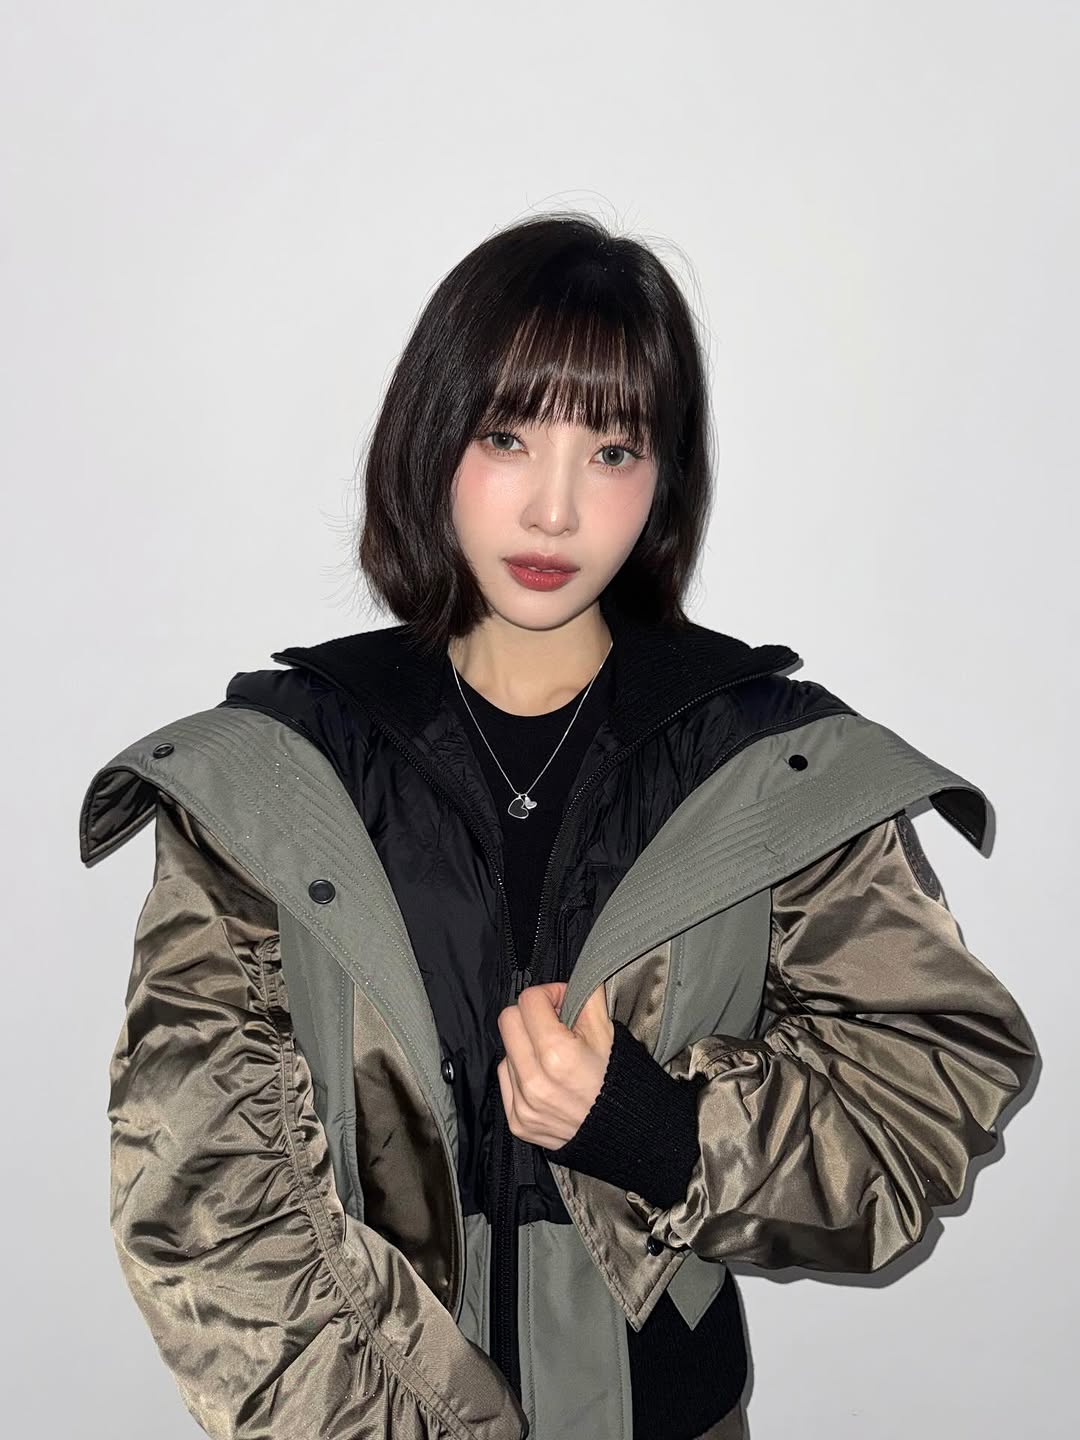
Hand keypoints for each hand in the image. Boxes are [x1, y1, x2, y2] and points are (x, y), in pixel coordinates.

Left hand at [496, 979, 614, 1147]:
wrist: (627, 1134)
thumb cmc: (620, 1081)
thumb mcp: (609, 1032)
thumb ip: (586, 997)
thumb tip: (566, 984)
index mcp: (558, 1054)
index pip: (529, 1001)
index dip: (549, 994)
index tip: (564, 1002)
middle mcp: (535, 1081)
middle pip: (508, 1020)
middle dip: (531, 1015)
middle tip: (554, 1023)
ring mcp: (523, 1105)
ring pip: (506, 1050)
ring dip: (526, 1046)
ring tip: (553, 1056)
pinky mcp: (517, 1122)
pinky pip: (506, 1080)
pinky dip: (522, 1073)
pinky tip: (546, 1078)